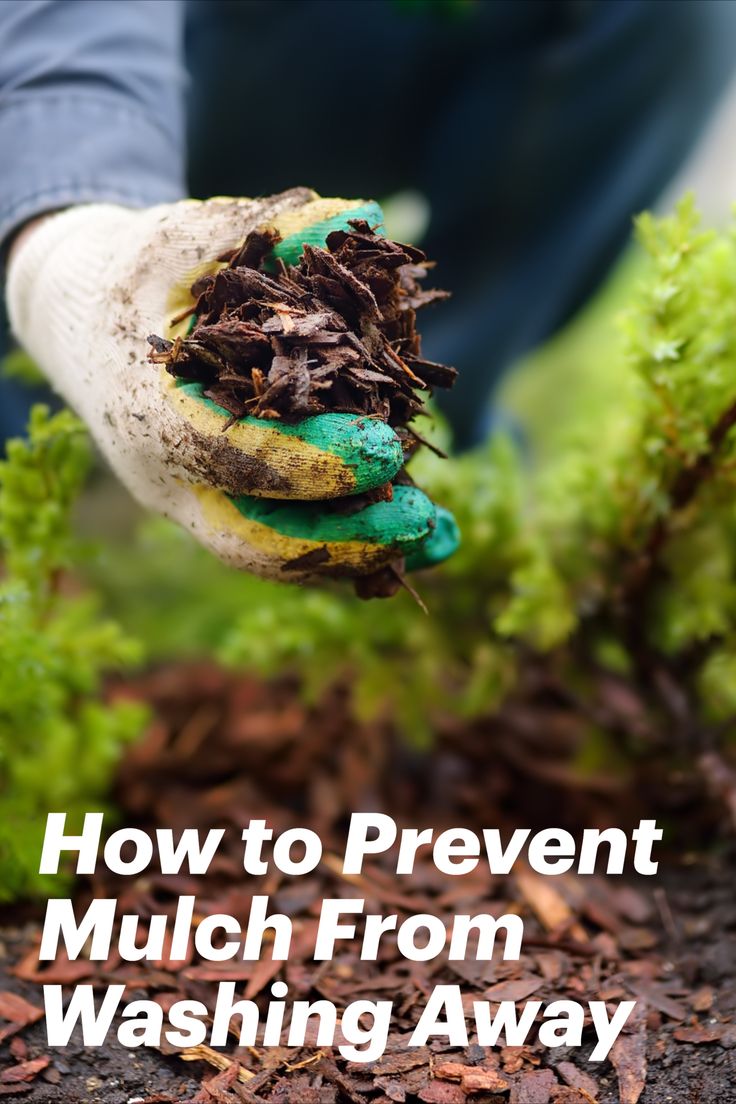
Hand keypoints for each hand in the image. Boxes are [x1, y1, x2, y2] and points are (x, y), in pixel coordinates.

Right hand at [6, 190, 457, 579]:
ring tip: (442, 539)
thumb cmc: (137, 273)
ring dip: (360, 553)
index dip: (310, 460)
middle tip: (423, 521)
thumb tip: (360, 218)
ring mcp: (194, 502)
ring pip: (275, 553)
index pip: (229, 454)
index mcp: (148, 411)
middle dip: (342, 538)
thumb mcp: (184, 238)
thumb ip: (263, 229)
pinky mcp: (224, 508)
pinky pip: (289, 542)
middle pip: (253, 537)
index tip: (387, 450)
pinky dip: (354, 546)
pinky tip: (424, 538)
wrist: (83, 322)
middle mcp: (168, 476)